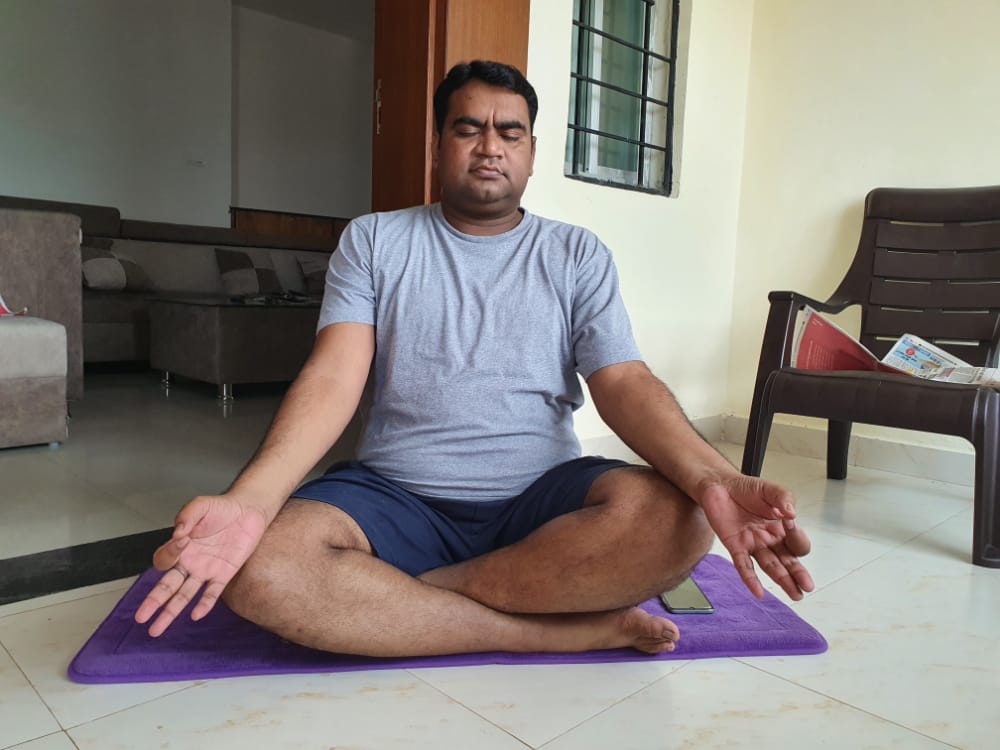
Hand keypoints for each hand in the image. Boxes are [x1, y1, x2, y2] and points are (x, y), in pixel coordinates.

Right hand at [134, 494, 268, 636]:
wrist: (248, 510)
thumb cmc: (222, 508)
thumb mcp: (201, 505)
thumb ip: (187, 516)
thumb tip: (178, 532)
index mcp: (180, 547)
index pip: (164, 560)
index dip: (170, 553)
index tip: (182, 540)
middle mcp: (190, 562)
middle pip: (167, 586)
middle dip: (153, 602)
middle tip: (140, 617)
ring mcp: (205, 570)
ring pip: (184, 595)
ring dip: (171, 612)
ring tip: (157, 629)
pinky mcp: (224, 573)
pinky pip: (212, 593)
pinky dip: (204, 604)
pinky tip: (196, 615)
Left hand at [698, 475, 813, 599]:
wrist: (719, 485)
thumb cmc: (745, 488)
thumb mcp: (770, 489)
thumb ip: (784, 498)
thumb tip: (792, 513)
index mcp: (781, 527)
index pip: (797, 543)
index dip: (797, 537)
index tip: (790, 522)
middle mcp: (769, 539)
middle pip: (788, 561)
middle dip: (798, 574)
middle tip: (807, 587)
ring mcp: (753, 544)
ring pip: (770, 567)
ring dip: (782, 580)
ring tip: (795, 595)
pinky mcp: (735, 546)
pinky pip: (744, 566)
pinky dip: (751, 579)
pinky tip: (758, 592)